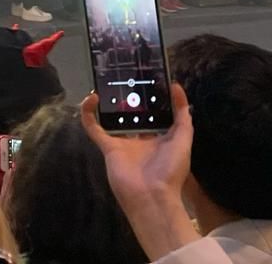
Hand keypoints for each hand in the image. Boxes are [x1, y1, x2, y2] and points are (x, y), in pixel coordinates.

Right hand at [80, 87, 195, 258]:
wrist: (151, 196)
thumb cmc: (170, 169)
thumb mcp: (183, 140)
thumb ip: (182, 115)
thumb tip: (177, 86)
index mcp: (159, 137)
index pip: (154, 113)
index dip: (150, 97)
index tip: (148, 78)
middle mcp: (140, 138)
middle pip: (132, 113)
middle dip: (128, 97)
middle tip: (125, 76)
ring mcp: (121, 141)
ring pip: (111, 117)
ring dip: (107, 102)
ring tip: (105, 83)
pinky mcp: (106, 146)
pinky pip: (93, 127)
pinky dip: (88, 113)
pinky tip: (90, 97)